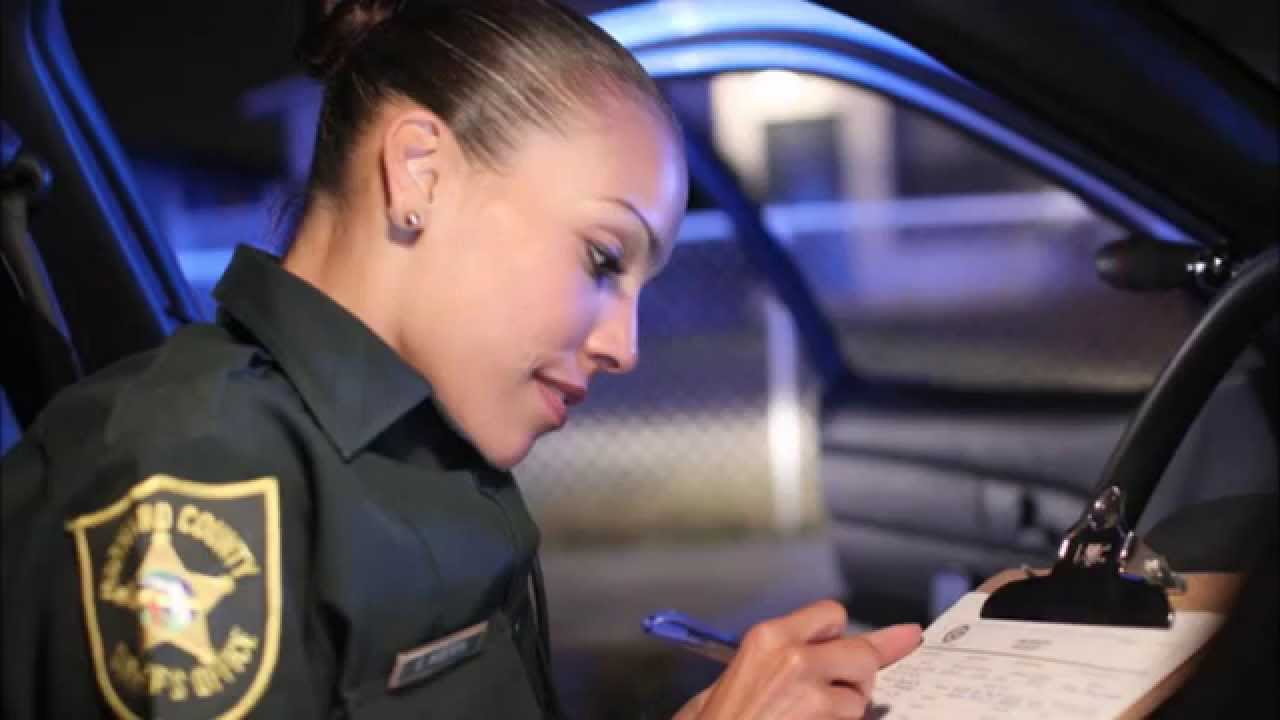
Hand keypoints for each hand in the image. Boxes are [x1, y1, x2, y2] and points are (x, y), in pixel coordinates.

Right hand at [673, 600, 920, 719]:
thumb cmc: (717, 718)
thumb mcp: (731, 676)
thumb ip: (773, 659)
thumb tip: (813, 654)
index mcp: (768, 636)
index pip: (832, 614)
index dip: (839, 636)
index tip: (838, 650)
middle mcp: (795, 657)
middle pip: (863, 653)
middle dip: (859, 674)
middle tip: (841, 691)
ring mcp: (812, 696)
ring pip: (860, 698)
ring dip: (847, 711)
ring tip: (817, 715)